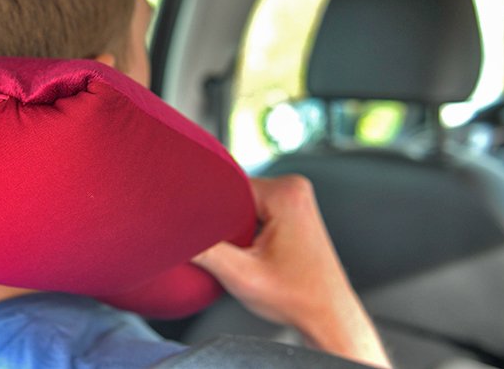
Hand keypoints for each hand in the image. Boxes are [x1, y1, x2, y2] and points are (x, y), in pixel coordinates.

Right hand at [192, 175, 390, 367]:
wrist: (329, 318)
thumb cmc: (297, 299)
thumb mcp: (240, 275)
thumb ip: (204, 250)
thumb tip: (174, 235)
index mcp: (286, 193)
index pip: (226, 186)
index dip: (208, 210)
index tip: (197, 231)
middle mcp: (294, 188)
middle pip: (234, 194)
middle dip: (222, 221)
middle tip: (225, 250)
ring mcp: (296, 199)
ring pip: (243, 204)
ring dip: (234, 228)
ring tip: (241, 255)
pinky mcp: (293, 212)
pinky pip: (255, 211)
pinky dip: (245, 230)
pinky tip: (248, 253)